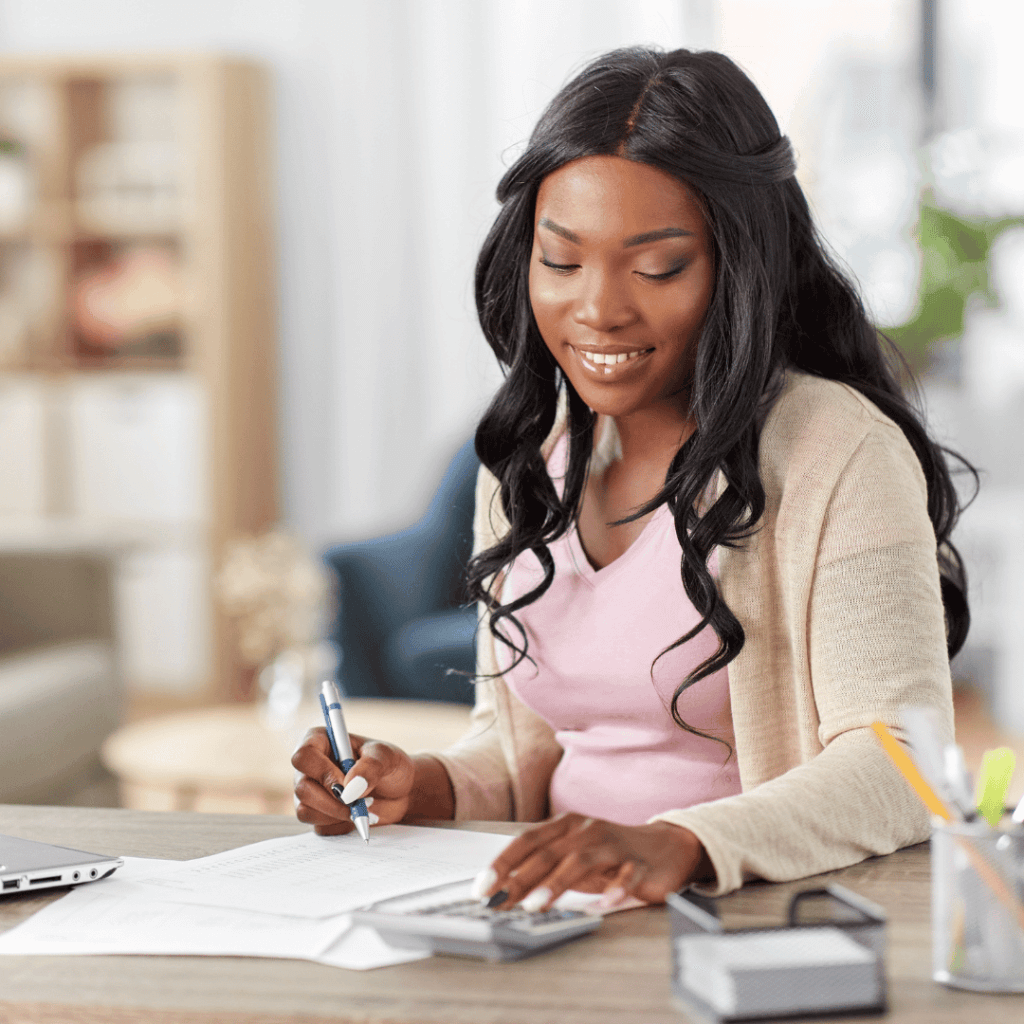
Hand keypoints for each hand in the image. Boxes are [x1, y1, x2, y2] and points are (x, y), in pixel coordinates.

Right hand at [291, 726, 414, 835]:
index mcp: (321, 741)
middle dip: (334, 800)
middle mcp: (310, 767)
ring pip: (306, 810)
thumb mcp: (386, 757)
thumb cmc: (390, 765)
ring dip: (338, 813)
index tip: (346, 784)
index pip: (303, 756)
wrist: (400, 791)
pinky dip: (341, 825)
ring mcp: (311, 791)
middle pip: (302, 788)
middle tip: (363, 801)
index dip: (322, 773)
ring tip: (366, 806)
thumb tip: (349, 789)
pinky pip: (319, 827)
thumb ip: (370, 767)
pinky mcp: (317, 814)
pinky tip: (358, 815)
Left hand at [475, 813, 708, 910]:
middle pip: (548, 852)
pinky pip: (625, 875)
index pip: (527, 840)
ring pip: (580, 860)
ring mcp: (613, 844)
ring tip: (535, 906)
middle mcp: (586, 829)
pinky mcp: (639, 863)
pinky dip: (613, 889)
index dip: (502, 863)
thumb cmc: (610, 856)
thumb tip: (503, 892)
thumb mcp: (573, 858)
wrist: (665, 848)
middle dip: (520, 878)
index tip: (482, 887)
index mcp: (566, 825)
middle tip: (499, 902)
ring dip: (555, 883)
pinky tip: (602, 905)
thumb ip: (543, 869)